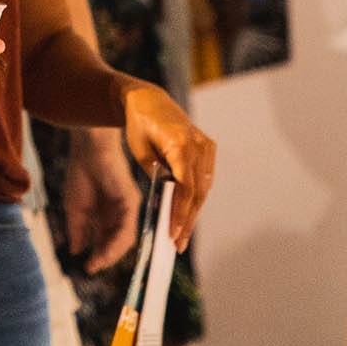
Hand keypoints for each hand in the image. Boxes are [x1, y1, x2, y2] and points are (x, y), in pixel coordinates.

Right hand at [61, 129, 140, 272]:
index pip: (107, 241)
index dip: (99, 255)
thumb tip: (76, 251)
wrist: (88, 152)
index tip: (88, 267)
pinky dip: (117, 242)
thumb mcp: (75, 209)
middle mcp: (120, 214)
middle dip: (106, 257)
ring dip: (112, 253)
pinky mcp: (132, 202)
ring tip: (99, 262)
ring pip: (125, 239)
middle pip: (118, 243)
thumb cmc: (81, 174)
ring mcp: (128, 208)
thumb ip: (77, 230)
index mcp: (107, 215)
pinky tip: (106, 250)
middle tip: (93, 267)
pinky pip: (128, 227)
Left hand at [120, 84, 215, 250]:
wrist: (148, 101)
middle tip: (178, 244)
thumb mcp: (141, 152)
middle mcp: (199, 145)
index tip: (174, 234)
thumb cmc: (139, 126)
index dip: (180, 213)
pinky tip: (188, 215)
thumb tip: (168, 204)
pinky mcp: (208, 147)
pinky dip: (196, 197)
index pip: (185, 187)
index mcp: (181, 144)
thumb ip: (157, 176)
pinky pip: (204, 178)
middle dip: (187, 220)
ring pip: (203, 188)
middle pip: (197, 192)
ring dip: (193, 212)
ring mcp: (206, 145)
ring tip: (182, 235)